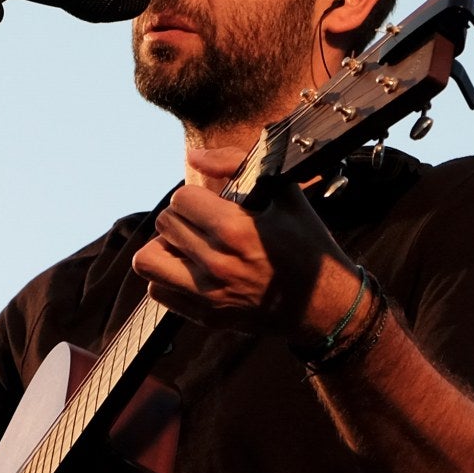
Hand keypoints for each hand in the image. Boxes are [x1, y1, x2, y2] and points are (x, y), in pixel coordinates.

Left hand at [132, 179, 356, 343]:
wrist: (325, 305)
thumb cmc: (307, 245)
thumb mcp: (284, 193)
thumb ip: (237, 163)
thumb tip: (193, 156)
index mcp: (236, 231)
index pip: (181, 198)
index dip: (196, 195)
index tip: (213, 205)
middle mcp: (218, 264)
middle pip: (166, 223)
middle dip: (183, 217)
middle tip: (204, 223)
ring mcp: (209, 295)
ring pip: (148, 259)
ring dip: (165, 247)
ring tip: (188, 245)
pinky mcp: (206, 316)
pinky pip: (157, 291)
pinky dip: (168, 277)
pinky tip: (191, 270)